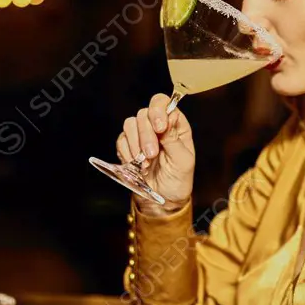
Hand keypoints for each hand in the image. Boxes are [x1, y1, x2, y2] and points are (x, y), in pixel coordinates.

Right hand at [116, 93, 194, 209]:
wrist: (162, 201)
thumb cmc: (178, 180)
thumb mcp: (183, 161)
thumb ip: (174, 139)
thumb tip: (169, 118)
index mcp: (176, 125)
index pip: (164, 104)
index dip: (159, 111)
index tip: (160, 128)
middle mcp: (158, 126)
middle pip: (144, 114)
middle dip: (146, 135)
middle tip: (151, 154)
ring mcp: (142, 135)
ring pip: (130, 124)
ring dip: (135, 144)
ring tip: (145, 163)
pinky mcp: (128, 146)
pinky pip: (121, 139)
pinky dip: (127, 152)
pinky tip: (136, 164)